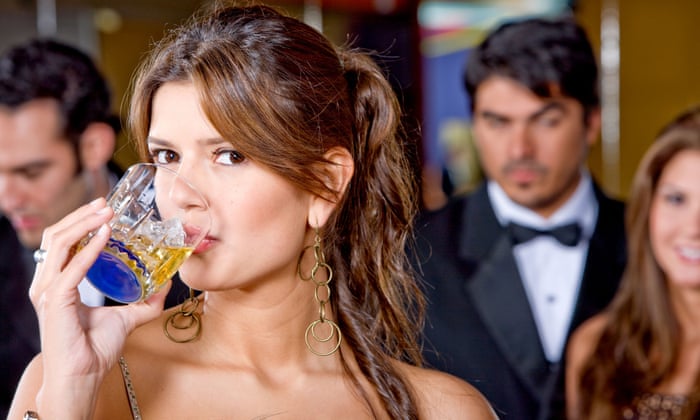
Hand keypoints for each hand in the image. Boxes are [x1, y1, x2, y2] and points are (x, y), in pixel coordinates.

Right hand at [28, 198, 167, 416]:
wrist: (84, 376)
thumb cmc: (95, 350)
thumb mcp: (126, 318)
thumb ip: (145, 301)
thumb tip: (166, 285)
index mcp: (58, 284)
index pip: (62, 242)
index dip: (80, 221)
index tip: (104, 208)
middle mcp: (47, 284)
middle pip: (56, 235)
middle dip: (80, 214)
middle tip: (105, 202)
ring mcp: (47, 292)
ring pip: (59, 243)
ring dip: (83, 223)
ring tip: (106, 212)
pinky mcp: (55, 301)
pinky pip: (71, 267)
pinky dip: (89, 248)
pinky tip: (105, 236)